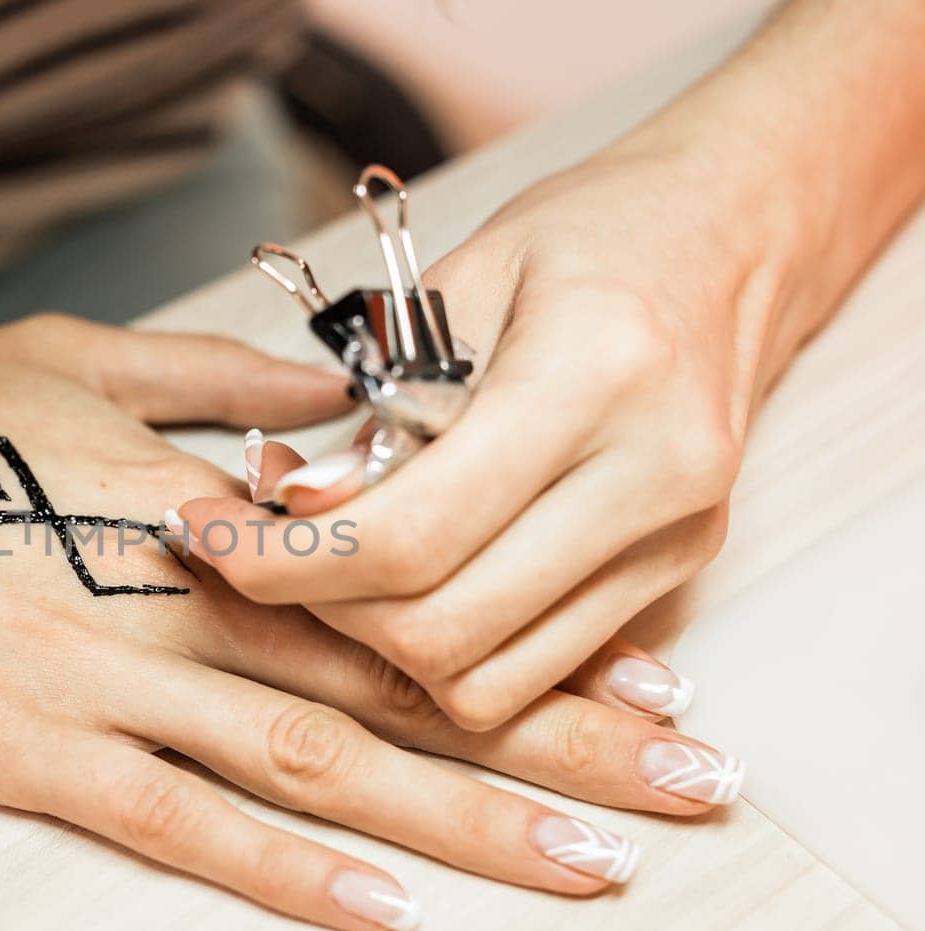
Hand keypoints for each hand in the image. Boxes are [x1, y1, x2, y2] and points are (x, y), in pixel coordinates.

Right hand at [0, 315, 745, 930]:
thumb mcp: (74, 360)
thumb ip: (216, 382)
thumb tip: (329, 396)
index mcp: (201, 513)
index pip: (403, 587)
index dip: (530, 637)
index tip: (644, 679)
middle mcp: (181, 603)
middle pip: (399, 685)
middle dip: (558, 743)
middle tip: (684, 794)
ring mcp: (106, 683)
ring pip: (318, 762)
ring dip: (467, 818)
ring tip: (591, 866)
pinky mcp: (25, 750)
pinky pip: (178, 823)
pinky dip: (286, 870)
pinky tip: (384, 909)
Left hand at [174, 143, 785, 728]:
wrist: (735, 233)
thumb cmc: (593, 234)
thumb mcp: (462, 276)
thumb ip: (380, 403)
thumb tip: (292, 508)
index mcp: (594, 375)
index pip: (410, 535)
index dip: (286, 559)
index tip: (209, 534)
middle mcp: (652, 477)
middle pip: (443, 631)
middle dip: (321, 608)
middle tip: (258, 551)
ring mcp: (676, 540)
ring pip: (488, 682)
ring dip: (382, 645)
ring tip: (334, 566)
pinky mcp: (677, 574)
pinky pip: (535, 670)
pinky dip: (451, 649)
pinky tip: (410, 582)